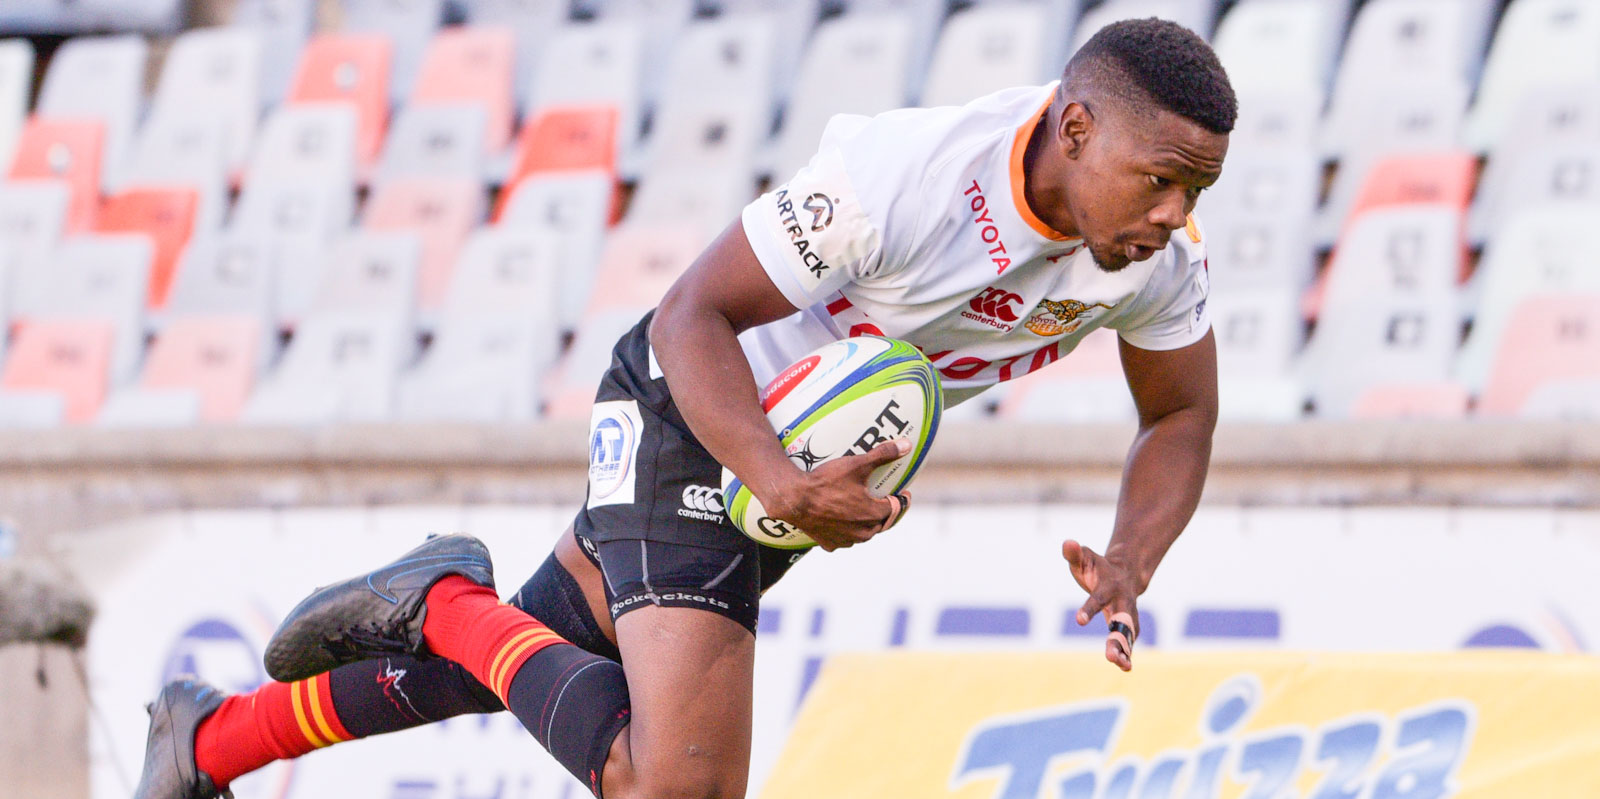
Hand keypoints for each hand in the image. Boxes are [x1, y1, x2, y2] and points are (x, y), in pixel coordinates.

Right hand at [765, 438, 912, 551]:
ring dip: (867, 524)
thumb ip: (883, 454)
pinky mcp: (830, 543)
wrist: (794, 498)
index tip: (904, 493)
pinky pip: (843, 538)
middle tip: (887, 501)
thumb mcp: (857, 464)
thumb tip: (906, 445)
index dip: (903, 500)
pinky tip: (842, 522)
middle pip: (882, 523)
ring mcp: (846, 540)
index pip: (897, 508)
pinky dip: (846, 530)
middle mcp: (863, 532)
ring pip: (864, 533)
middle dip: (887, 513)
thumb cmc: (826, 481)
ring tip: (865, 511)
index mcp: (873, 514)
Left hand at [1062, 540, 1140, 671]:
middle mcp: (1123, 602)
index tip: (1079, 621)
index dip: (1089, 609)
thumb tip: (1067, 543)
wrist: (1124, 573)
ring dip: (1125, 650)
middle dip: (1118, 638)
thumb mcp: (1084, 557)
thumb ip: (1074, 553)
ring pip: (1128, 634)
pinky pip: (1129, 642)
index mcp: (1109, 586)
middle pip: (1122, 621)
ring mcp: (1128, 615)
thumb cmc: (1098, 567)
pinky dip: (1128, 654)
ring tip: (1122, 666)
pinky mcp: (1128, 626)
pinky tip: (1125, 667)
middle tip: (1111, 656)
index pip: (1098, 598)